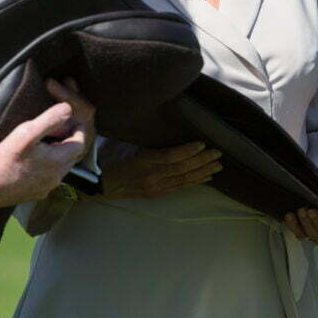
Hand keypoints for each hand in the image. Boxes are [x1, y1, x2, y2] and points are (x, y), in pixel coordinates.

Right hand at [0, 79, 92, 209]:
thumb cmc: (5, 160)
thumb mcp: (26, 133)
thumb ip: (49, 119)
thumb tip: (68, 108)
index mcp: (59, 161)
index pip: (80, 142)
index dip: (76, 129)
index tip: (67, 119)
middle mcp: (57, 177)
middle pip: (72, 155)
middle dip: (67, 139)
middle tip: (54, 128)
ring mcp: (47, 188)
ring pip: (61, 166)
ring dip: (57, 152)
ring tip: (42, 141)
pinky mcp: (36, 194)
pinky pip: (49, 176)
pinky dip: (47, 165)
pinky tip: (33, 158)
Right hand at [100, 141, 221, 198]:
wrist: (98, 185)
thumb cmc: (109, 158)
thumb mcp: (124, 143)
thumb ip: (144, 139)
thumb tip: (162, 123)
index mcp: (141, 162)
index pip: (169, 157)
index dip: (187, 151)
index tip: (202, 143)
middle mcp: (150, 177)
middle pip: (181, 169)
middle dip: (202, 161)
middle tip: (219, 153)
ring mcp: (154, 187)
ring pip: (183, 179)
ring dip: (202, 172)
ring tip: (218, 165)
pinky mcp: (156, 194)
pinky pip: (179, 187)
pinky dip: (194, 181)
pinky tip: (206, 177)